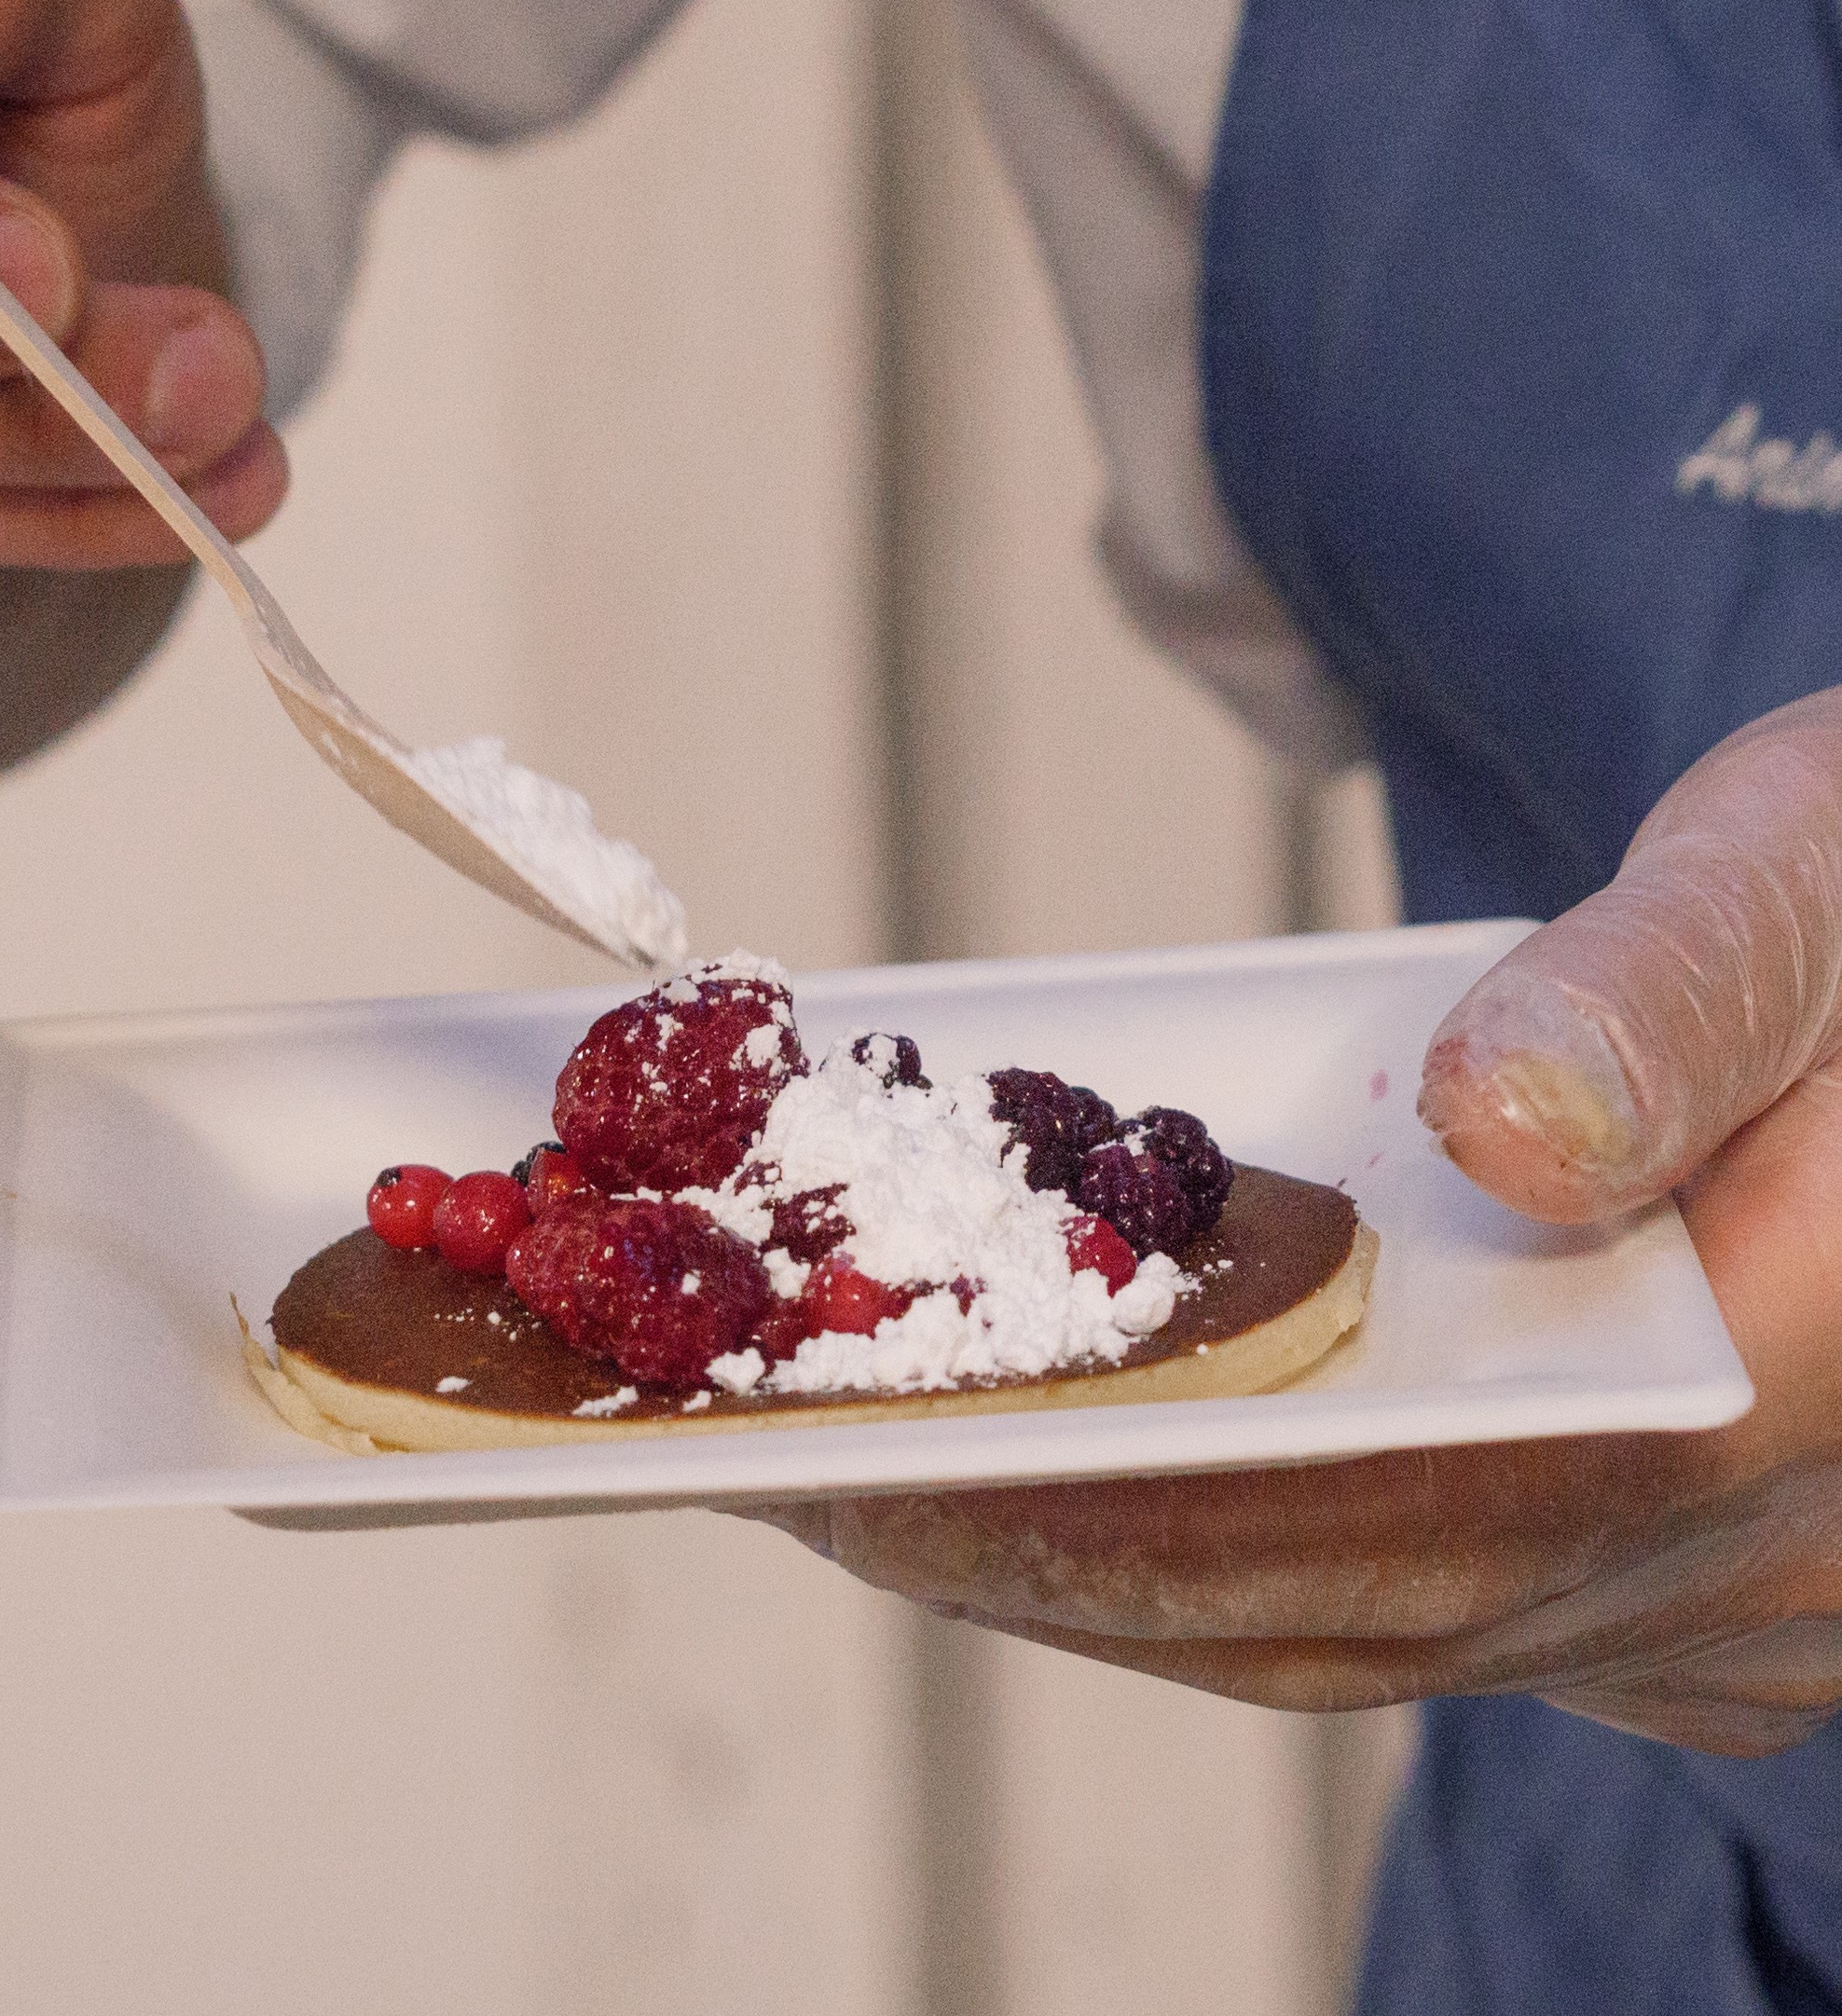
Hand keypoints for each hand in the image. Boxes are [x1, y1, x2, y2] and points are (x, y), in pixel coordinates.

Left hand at [755, 693, 1841, 1755]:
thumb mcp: (1812, 880)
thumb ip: (1671, 1001)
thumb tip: (1501, 1124)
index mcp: (1792, 1399)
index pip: (1387, 1514)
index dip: (1098, 1502)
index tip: (852, 1459)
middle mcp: (1762, 1569)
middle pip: (1326, 1600)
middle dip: (1026, 1538)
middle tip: (770, 1450)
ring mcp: (1720, 1608)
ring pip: (1346, 1626)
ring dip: (1090, 1555)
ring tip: (856, 1458)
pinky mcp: (1670, 1585)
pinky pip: (1395, 1603)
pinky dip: (1203, 1541)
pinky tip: (1048, 1463)